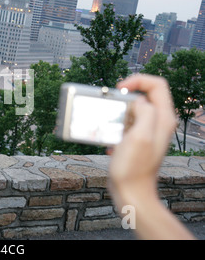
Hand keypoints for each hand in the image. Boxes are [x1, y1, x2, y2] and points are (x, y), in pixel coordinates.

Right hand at [109, 74, 176, 204]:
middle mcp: (158, 123)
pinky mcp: (137, 140)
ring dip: (117, 113)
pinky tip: (110, 140)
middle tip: (111, 107)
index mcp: (163, 118)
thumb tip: (137, 101)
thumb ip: (143, 112)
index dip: (138, 80)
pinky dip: (115, 127)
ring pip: (132, 110)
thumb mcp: (139, 136)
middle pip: (144, 95)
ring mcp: (148, 132)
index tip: (119, 89)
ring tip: (110, 126)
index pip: (157, 85)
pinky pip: (125, 124)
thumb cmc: (133, 168)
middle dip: (124, 97)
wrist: (131, 193)